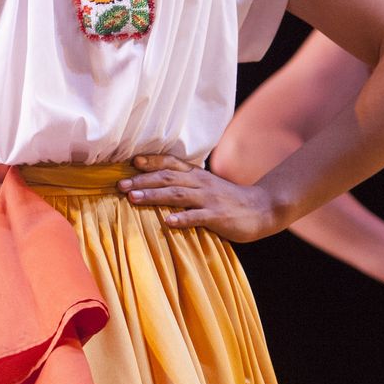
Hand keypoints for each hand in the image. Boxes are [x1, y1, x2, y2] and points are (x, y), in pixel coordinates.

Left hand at [119, 155, 284, 241]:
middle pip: (167, 177)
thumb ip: (187, 184)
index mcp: (197, 175)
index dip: (152, 161)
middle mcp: (201, 183)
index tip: (132, 162)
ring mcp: (209, 199)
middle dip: (142, 180)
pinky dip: (181, 219)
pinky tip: (166, 222)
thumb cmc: (230, 200)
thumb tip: (159, 185)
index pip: (171, 163)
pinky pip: (197, 217)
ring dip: (154, 195)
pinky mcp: (217, 216)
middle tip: (120, 184)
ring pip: (177, 194)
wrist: (263, 208)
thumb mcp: (208, 186)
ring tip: (133, 198)